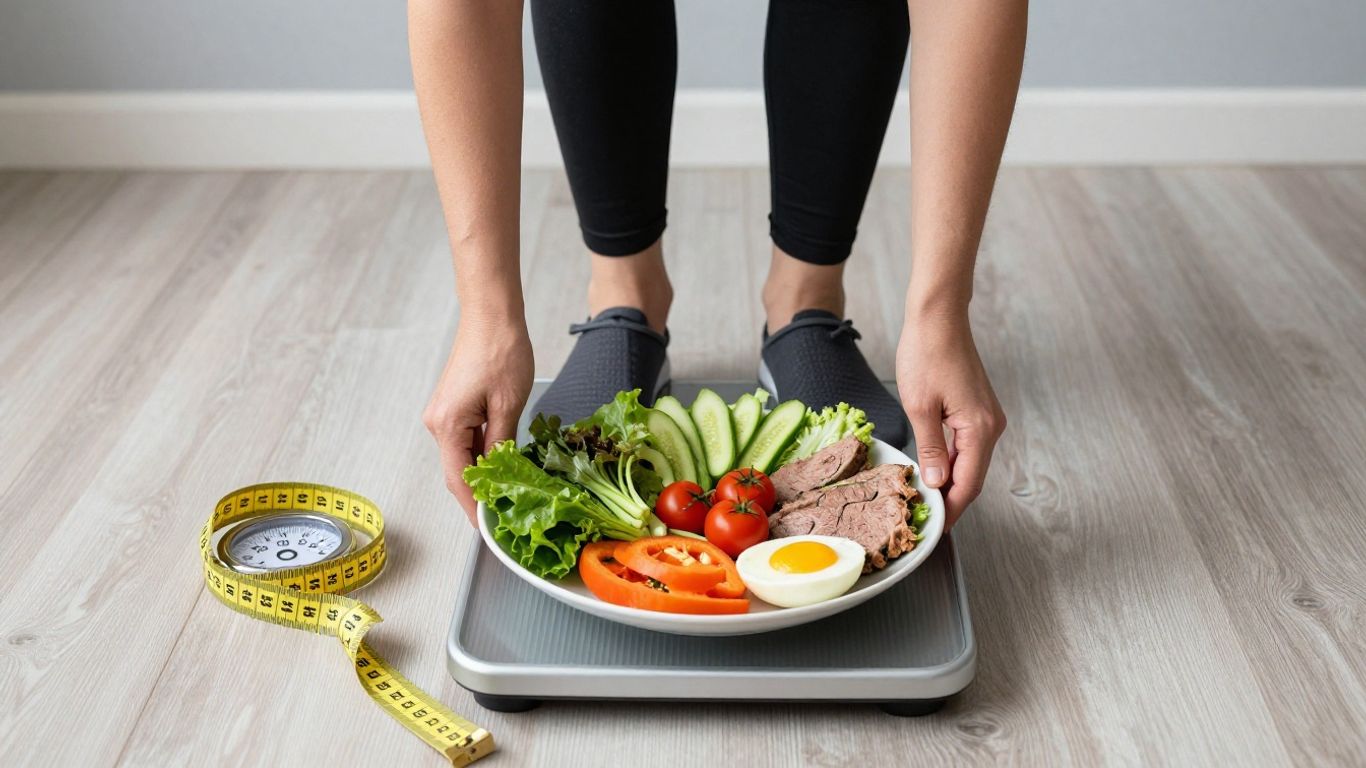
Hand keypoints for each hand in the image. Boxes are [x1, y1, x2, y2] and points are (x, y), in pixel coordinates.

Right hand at [423, 316, 533, 524]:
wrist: (491, 316)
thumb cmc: (500, 352)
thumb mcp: (509, 405)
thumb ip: (501, 446)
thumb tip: (500, 477)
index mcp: (447, 426)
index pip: (458, 481)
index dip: (473, 508)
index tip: (488, 530)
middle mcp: (437, 423)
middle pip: (457, 472)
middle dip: (479, 496)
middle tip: (505, 517)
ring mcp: (443, 415)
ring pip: (463, 456)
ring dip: (483, 475)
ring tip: (508, 494)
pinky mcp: (453, 407)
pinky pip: (466, 440)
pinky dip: (482, 455)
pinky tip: (503, 464)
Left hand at [896, 308, 1005, 528]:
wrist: (938, 318)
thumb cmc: (926, 354)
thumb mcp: (919, 407)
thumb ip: (930, 449)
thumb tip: (936, 483)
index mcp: (979, 429)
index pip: (968, 485)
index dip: (951, 510)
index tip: (933, 529)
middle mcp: (992, 426)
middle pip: (973, 478)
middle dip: (951, 500)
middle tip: (925, 520)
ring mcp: (988, 418)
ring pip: (971, 463)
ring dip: (951, 482)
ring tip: (925, 500)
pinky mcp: (979, 410)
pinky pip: (968, 447)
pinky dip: (953, 463)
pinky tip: (933, 471)